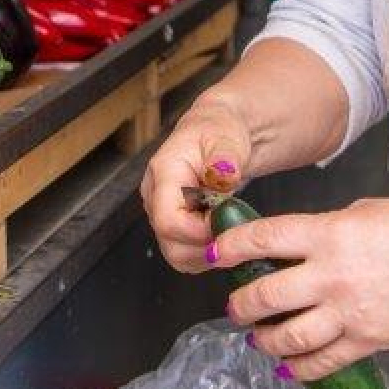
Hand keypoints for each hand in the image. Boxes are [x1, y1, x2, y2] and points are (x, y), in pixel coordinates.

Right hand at [140, 99, 253, 272]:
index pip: (168, 220)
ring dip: (208, 253)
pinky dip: (207, 254)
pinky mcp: (171, 227)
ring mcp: (161, 214)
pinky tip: (222, 233)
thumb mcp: (226, 138)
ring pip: (177, 255)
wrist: (217, 132)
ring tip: (230, 228)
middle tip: (233, 227)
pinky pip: (185, 255)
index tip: (225, 220)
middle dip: (206, 246)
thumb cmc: (219, 132)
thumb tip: (223, 176)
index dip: (199, 231)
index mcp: (163, 173)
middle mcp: (155, 197)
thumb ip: (224, 159)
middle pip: (170, 244)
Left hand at [213, 197, 388, 379]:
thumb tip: (290, 244)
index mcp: (329, 233)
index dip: (230, 248)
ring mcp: (349, 312)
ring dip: (262, 339)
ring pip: (287, 337)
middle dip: (239, 304)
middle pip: (265, 295)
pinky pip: (321, 362)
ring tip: (256, 336)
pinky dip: (297, 367)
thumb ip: (323, 228)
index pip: (263, 239)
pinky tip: (285, 363)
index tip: (215, 254)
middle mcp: (333, 275)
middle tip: (234, 305)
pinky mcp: (367, 341)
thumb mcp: (363, 211)